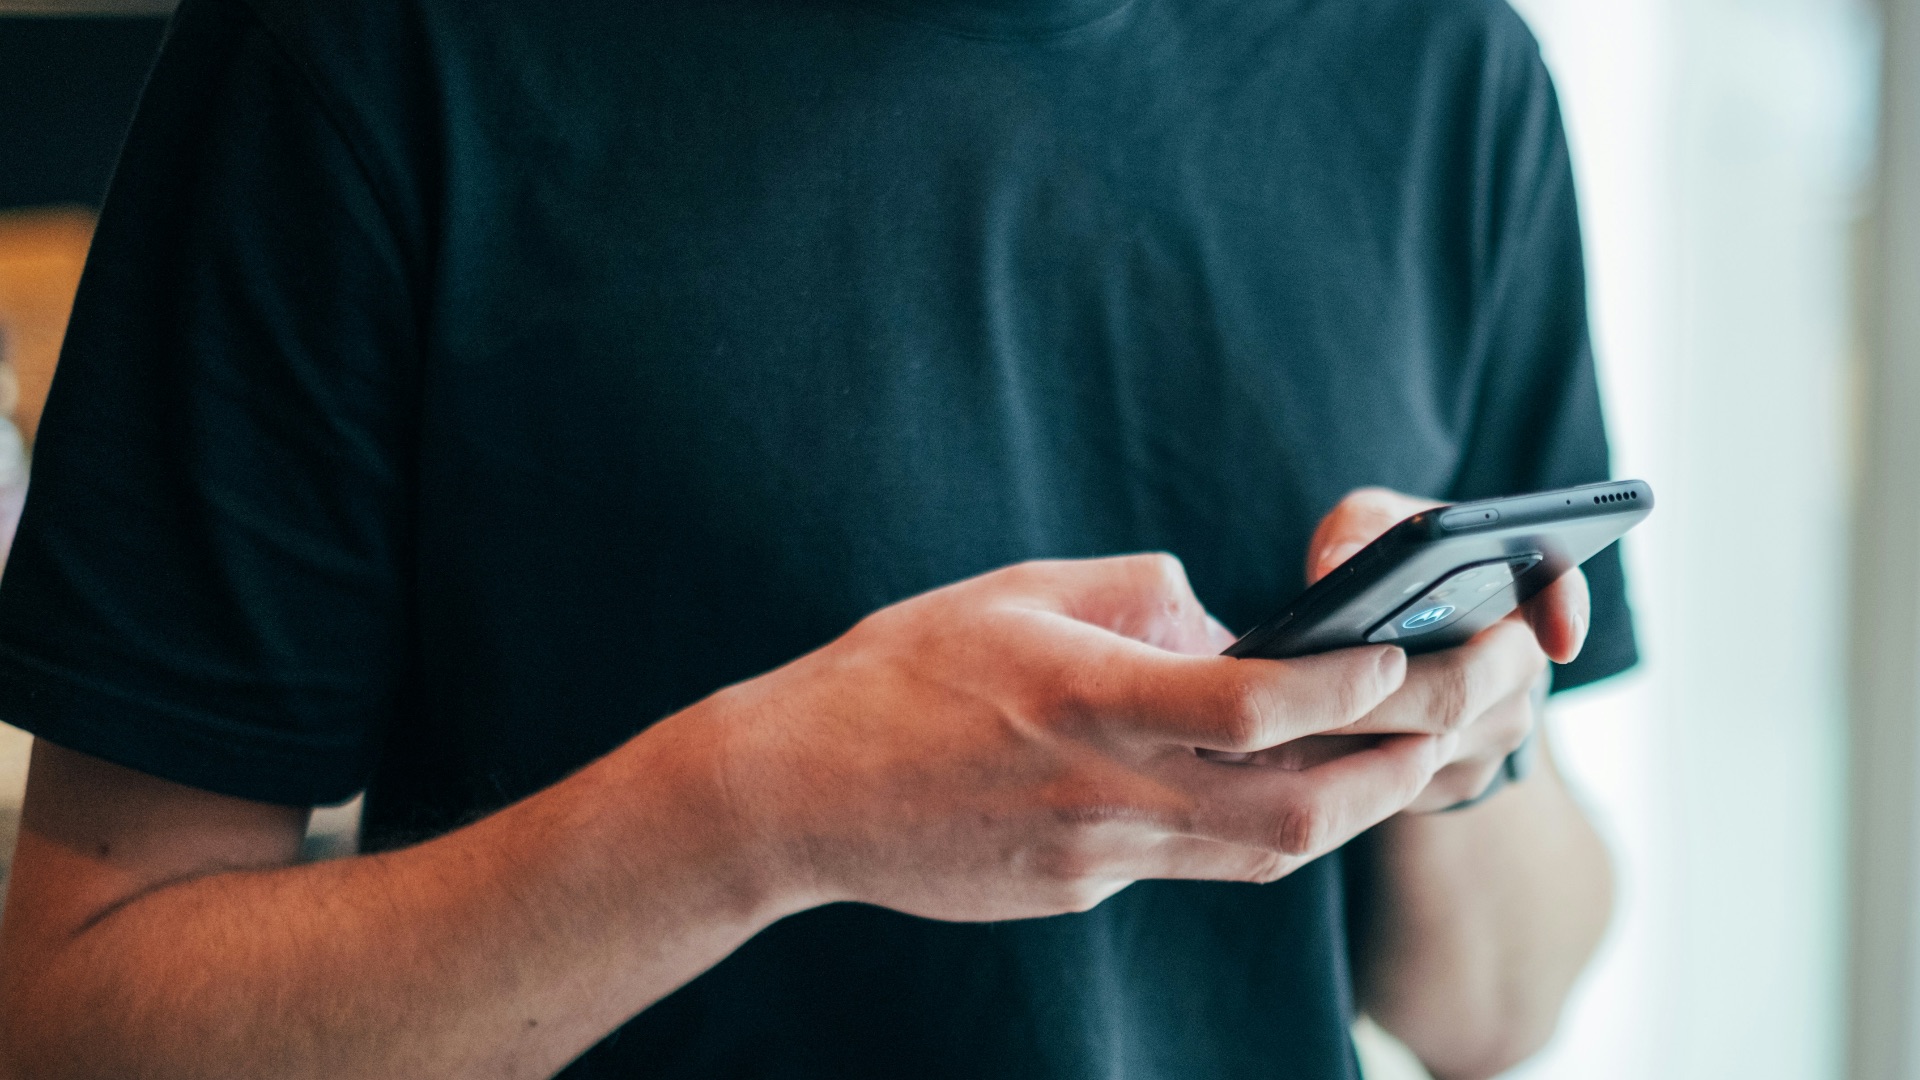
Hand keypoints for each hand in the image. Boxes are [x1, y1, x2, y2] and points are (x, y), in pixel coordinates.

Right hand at [675, 554, 1452, 921]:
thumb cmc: (895, 673)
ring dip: (1352, 809)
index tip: (1406, 649)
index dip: (1351, 683)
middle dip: (1397, 768)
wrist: (797, 794)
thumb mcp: (1012, 592)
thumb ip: (1133, 595)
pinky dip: (1259, 826)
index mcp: (1089, 701)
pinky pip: (1197, 866)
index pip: (1256, 706)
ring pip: (1265, 857)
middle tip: (1459, 716)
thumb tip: (1219, 616)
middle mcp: (1107, 793)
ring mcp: (1096, 859)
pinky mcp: (1080, 891)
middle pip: (1296, 812)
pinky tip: (1280, 788)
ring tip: (1404, 757)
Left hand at [1284, 488, 1589, 812]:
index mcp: (1515, 589)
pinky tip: (1288, 750)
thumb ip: (1361, 527)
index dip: (1565, 612)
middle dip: (1377, 692)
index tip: (1558, 638)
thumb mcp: (1372, 525)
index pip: (1559, 590)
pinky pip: (1402, 783)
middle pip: (1459, 690)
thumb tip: (1335, 568)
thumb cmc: (1384, 568)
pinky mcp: (1457, 782)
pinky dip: (1342, 767)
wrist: (1389, 642)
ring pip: (1424, 746)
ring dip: (1350, 735)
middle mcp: (1519, 665)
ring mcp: (1495, 733)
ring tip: (1275, 718)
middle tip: (1304, 687)